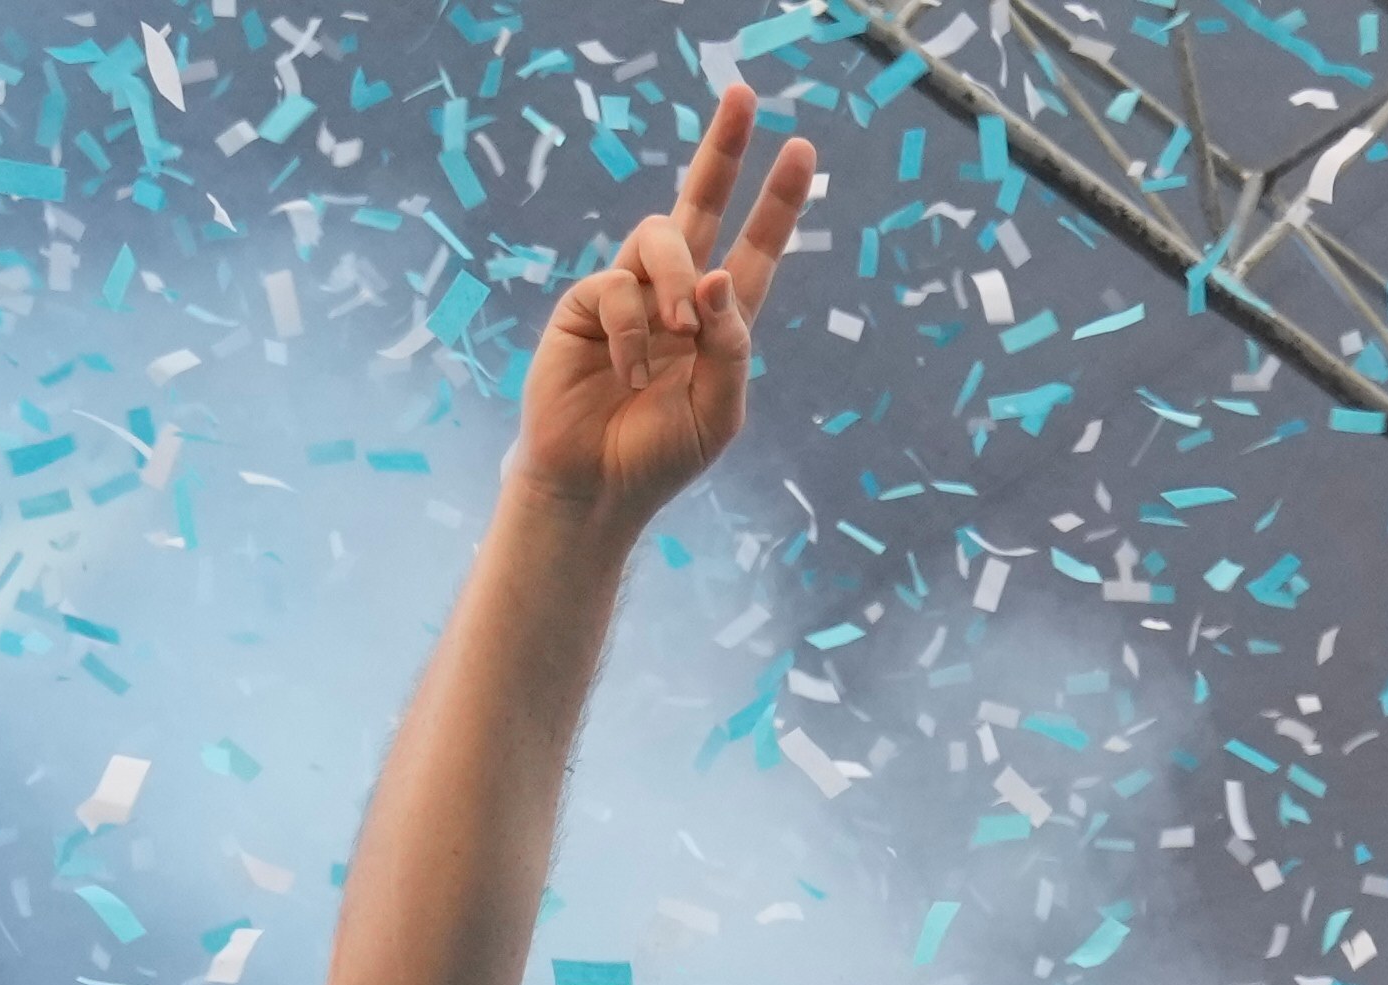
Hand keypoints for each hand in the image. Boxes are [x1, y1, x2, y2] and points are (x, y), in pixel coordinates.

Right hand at [513, 79, 819, 529]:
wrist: (596, 487)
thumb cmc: (660, 455)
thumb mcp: (720, 408)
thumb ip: (731, 346)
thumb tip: (714, 278)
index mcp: (719, 320)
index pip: (755, 248)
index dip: (779, 201)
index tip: (802, 150)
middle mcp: (675, 295)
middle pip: (701, 203)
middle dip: (724, 149)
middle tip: (743, 94)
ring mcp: (628, 294)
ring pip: (661, 235)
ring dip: (676, 278)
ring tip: (677, 331)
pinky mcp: (584, 305)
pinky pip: (617, 286)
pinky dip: (632, 331)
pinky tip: (628, 372)